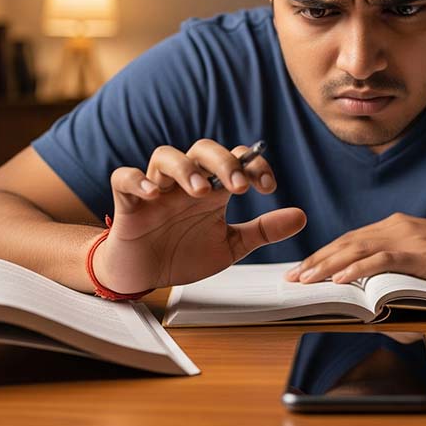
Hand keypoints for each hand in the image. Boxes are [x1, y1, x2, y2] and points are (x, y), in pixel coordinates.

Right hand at [94, 139, 306, 292]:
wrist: (143, 276)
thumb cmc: (182, 254)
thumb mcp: (229, 246)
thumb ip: (263, 231)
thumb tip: (302, 216)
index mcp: (211, 190)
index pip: (235, 159)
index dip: (254, 164)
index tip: (268, 187)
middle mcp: (184, 183)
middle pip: (203, 149)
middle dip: (223, 162)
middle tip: (238, 188)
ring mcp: (156, 190)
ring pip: (165, 155)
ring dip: (185, 168)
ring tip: (200, 191)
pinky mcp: (127, 203)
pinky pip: (124, 178)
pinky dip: (137, 181)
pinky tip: (154, 194)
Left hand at [283, 213, 425, 287]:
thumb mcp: (425, 253)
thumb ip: (399, 258)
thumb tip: (373, 276)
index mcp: (396, 226)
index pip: (351, 240)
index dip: (324, 254)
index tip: (302, 269)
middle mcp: (397, 227)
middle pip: (347, 242)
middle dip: (316, 260)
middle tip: (292, 278)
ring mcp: (408, 239)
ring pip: (358, 249)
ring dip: (328, 265)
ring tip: (306, 280)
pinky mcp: (421, 254)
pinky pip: (382, 260)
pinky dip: (359, 269)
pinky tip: (341, 279)